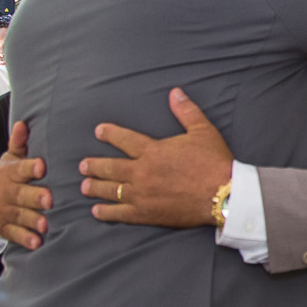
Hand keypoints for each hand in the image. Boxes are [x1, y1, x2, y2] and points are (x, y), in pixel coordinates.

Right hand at [0, 121, 51, 249]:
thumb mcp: (13, 158)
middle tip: (49, 200)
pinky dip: (25, 239)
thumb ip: (20, 143)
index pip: (20, 169)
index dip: (30, 168)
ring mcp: (5, 211)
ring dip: (32, 220)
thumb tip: (23, 123)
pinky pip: (15, 234)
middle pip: (21, 195)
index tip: (42, 167)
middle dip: (34, 197)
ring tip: (46, 224)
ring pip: (19, 215)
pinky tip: (37, 242)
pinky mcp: (5, 228)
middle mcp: (6, 192)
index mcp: (10, 173)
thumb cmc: (13, 175)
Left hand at [79, 88, 233, 226]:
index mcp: (153, 151)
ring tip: (84, 186)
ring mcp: (141, 194)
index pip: (124, 139)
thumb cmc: (214, 161)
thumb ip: (186, 111)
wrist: (223, 194)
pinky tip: (97, 211)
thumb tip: (174, 92)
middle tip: (82, 165)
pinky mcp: (146, 214)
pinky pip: (119, 213)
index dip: (109, 134)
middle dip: (94, 165)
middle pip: (110, 167)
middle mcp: (142, 172)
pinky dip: (106, 212)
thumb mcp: (203, 131)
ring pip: (110, 190)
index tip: (98, 131)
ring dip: (95, 187)